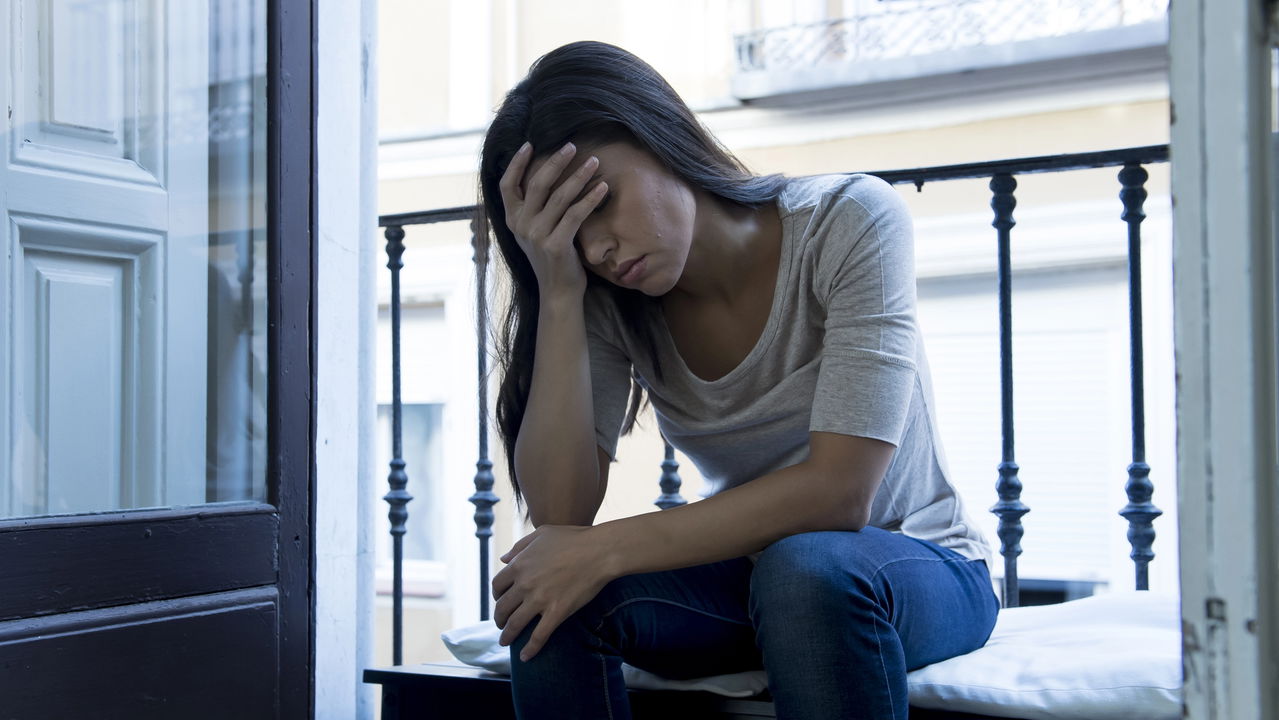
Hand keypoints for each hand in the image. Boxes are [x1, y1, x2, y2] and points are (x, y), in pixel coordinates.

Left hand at [491, 525, 614, 660]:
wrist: (600, 551)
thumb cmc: (574, 538)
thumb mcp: (541, 534)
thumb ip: (520, 547)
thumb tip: (504, 560)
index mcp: (520, 565)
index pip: (497, 586)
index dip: (496, 596)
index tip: (501, 600)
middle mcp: (525, 584)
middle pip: (502, 607)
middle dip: (499, 618)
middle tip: (501, 624)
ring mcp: (540, 600)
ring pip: (515, 624)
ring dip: (507, 636)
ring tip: (505, 642)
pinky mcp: (557, 612)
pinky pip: (539, 636)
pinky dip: (530, 649)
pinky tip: (525, 657)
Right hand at [499, 142, 608, 300]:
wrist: (558, 291)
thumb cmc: (552, 257)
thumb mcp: (534, 231)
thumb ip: (533, 209)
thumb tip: (542, 176)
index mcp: (512, 220)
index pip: (506, 185)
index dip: (516, 163)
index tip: (529, 143)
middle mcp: (521, 226)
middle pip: (537, 184)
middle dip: (556, 161)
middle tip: (572, 145)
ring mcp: (537, 235)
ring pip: (560, 196)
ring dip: (579, 175)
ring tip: (594, 161)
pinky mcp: (556, 245)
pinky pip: (576, 214)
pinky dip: (591, 198)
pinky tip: (603, 187)